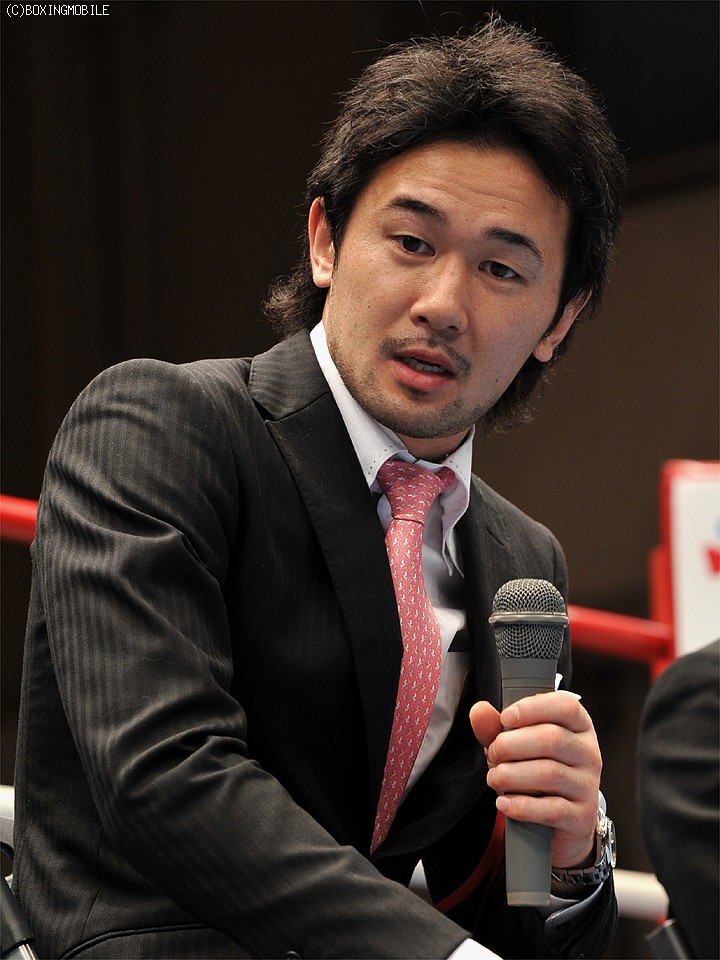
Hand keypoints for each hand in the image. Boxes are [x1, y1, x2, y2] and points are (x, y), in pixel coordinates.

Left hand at [469, 693, 600, 869]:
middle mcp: (588, 752)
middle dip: (512, 745)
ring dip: (512, 775)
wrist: (558, 821)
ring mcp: (587, 785)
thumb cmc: (537, 771)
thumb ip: (496, 727)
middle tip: (493, 753)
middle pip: (552, 739)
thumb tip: (480, 710)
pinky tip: (504, 802)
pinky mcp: (581, 816)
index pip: (565, 707)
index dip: (533, 708)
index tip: (504, 717)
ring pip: (549, 773)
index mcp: (578, 726)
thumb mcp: (517, 744)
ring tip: (495, 777)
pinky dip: (522, 806)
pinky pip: (551, 809)